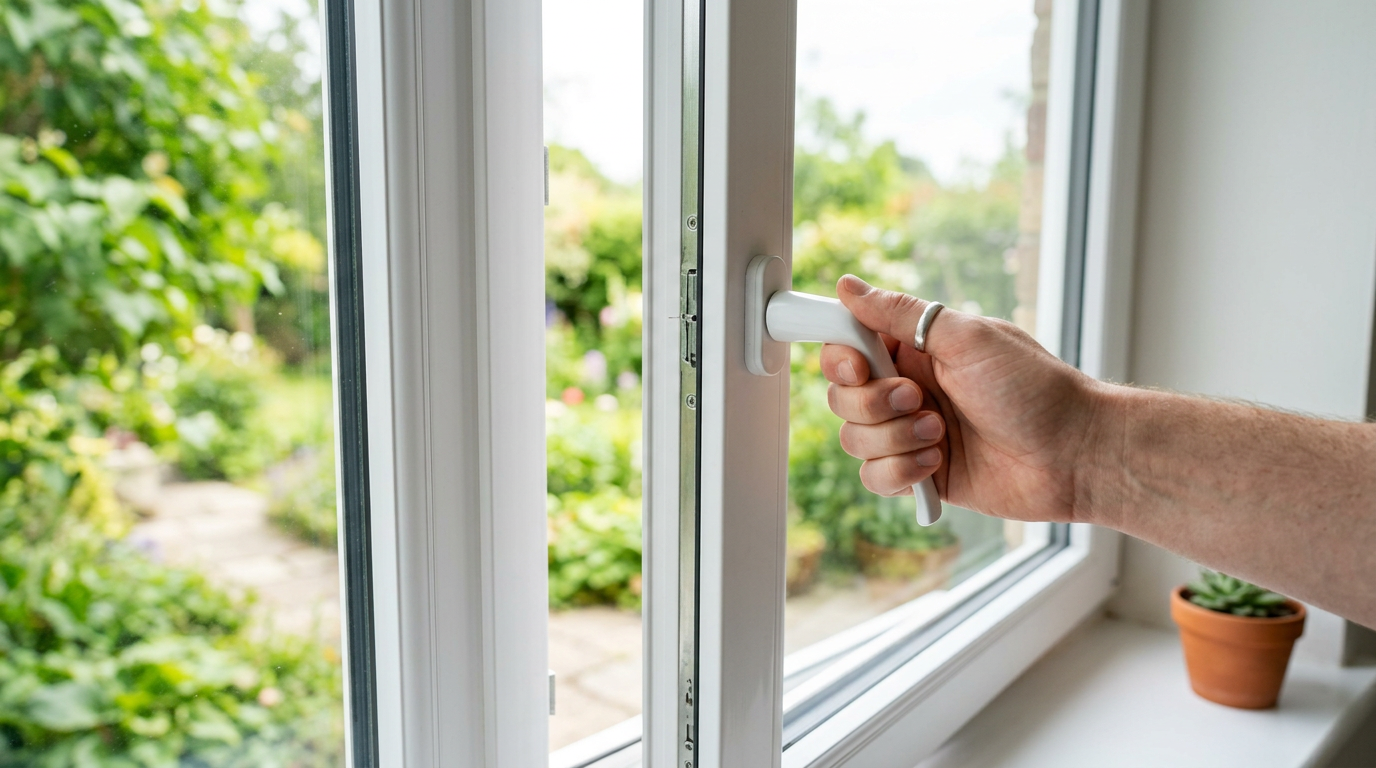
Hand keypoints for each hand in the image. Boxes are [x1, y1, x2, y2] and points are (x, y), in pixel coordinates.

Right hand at [821, 275, 1106, 522]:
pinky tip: (938, 463)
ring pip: (854, 440)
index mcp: (915, 349)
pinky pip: (875, 477)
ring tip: (941, 435)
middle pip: (842, 396)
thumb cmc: (1034, 388)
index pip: (848, 346)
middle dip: (874, 403)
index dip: (841, 358)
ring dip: (894, 439)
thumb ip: (901, 314)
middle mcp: (907, 388)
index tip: (860, 366)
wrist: (1075, 454)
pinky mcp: (920, 474)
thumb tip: (848, 286)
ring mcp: (911, 433)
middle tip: (920, 400)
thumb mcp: (966, 338)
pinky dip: (901, 472)